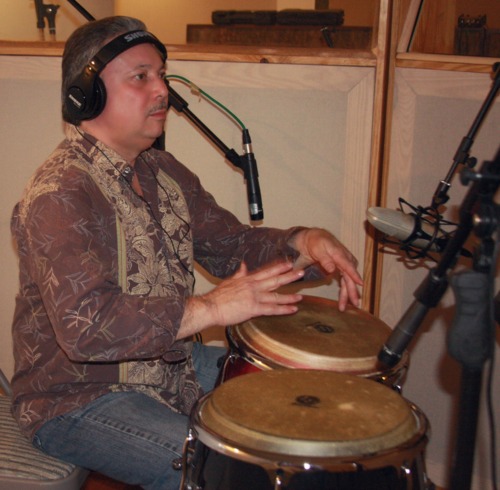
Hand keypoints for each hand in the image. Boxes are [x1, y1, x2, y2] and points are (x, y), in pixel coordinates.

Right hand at [177, 261, 303, 338]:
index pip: (266, 271)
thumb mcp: (229, 281)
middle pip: (275, 280)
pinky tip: (293, 309)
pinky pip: (272, 309)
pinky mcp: (253, 308)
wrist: (210, 307)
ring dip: (290, 295)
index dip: (279, 267)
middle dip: (289, 276)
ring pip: (276, 295)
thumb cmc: (217, 297)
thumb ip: (239, 273)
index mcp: (247, 279)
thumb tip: (244, 265)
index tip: (289, 263)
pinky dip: (283, 309)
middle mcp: (253, 286)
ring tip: (301, 295)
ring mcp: (254, 297)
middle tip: (301, 272)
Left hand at [291, 228, 362, 310]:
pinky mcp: (340, 268)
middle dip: (352, 290)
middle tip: (355, 303)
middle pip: (350, 276)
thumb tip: (332, 270)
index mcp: (339, 253)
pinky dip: (345, 289)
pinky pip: (345, 280)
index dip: (354, 275)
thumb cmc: (315, 241)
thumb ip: (325, 259)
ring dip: (348, 293)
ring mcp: (343, 264)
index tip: (360, 284)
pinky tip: (344, 299)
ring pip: (347, 280)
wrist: (313, 238)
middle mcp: (344, 259)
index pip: (348, 266)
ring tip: (344, 306)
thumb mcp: (317, 249)